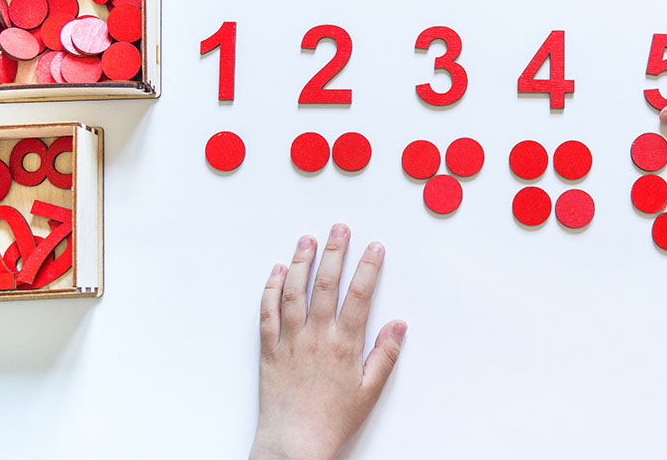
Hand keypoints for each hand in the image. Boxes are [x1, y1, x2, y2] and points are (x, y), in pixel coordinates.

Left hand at [250, 225, 405, 459]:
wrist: (293, 446)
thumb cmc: (332, 422)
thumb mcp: (370, 392)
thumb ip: (385, 355)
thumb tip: (398, 325)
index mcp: (345, 345)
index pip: (360, 295)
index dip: (369, 267)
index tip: (375, 247)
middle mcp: (316, 336)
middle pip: (326, 284)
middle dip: (335, 252)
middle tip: (339, 228)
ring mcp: (290, 340)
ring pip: (294, 292)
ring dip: (302, 262)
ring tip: (308, 239)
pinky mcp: (269, 349)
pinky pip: (267, 313)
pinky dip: (271, 289)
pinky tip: (278, 272)